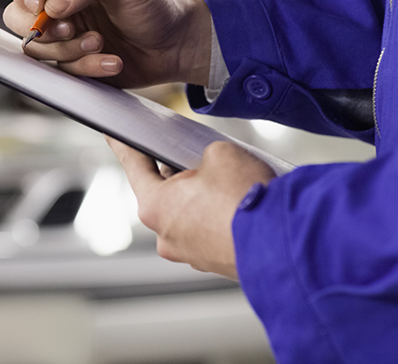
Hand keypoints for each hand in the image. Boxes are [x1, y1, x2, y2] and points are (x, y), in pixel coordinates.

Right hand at [3, 0, 212, 87]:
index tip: (39, 6)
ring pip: (36, 48)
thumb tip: (52, 5)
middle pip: (16, 15)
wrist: (177, 44)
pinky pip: (61, 71)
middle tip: (69, 30)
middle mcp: (58, 1)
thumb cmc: (156, 3)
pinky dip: (86, 68)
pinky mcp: (72, 61)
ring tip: (101, 43)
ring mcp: (63, 33)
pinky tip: (112, 61)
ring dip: (67, 50)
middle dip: (41, 29)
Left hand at [106, 137, 275, 279]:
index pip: (133, 165)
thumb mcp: (220, 153)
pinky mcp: (214, 262)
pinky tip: (238, 203)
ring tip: (228, 182)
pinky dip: (219, 216)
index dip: (124, 145)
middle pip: (163, 192)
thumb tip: (209, 167)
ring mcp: (190, 253)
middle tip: (195, 155)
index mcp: (155, 206)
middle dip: (178, 172)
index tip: (112, 135)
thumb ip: (202, 155)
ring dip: (202, 197)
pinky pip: (209, 230)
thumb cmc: (247, 199)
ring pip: (188, 213)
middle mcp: (166, 235)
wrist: (285, 244)